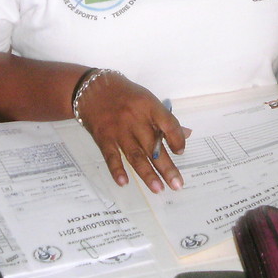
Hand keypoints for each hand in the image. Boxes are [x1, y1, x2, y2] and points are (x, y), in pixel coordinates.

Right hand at [76, 72, 188, 191]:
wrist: (91, 88)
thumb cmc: (124, 94)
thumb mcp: (147, 100)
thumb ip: (165, 119)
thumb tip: (186, 134)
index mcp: (149, 105)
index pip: (169, 124)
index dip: (177, 139)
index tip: (180, 152)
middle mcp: (135, 118)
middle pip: (153, 146)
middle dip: (166, 167)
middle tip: (177, 184)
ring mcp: (118, 129)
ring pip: (135, 155)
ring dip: (147, 174)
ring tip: (158, 189)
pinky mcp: (103, 137)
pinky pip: (111, 156)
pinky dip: (117, 170)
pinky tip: (124, 183)